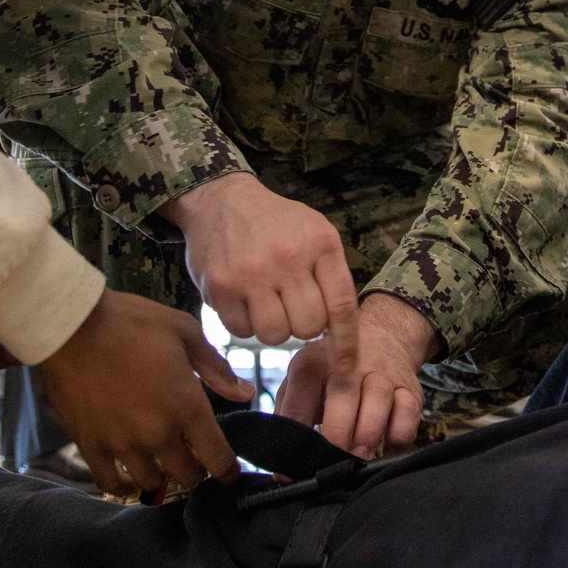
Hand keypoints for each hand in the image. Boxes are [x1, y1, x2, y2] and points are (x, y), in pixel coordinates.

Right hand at [36, 288, 253, 494]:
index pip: (218, 458)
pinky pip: (111, 483)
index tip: (229, 471)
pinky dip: (124, 485)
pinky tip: (129, 475)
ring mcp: (123, 444)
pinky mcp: (91, 446)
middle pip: (187, 476)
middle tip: (194, 457)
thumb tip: (245, 393)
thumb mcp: (185, 333)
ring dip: (162, 476)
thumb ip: (216, 367)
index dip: (228, 470)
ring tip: (162, 462)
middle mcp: (158, 434)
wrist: (74, 326)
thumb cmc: (133, 322)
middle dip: (197, 470)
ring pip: (152, 484)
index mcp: (187, 406)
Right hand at [159, 172, 357, 372]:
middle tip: (293, 306)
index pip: (342, 305)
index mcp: (320, 243)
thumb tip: (342, 331)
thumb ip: (329, 275)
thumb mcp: (315, 232)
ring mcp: (252, 273)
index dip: (346, 342)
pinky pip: (242, 332)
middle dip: (304, 326)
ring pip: (276, 335)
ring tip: (269, 302)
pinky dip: (246, 324)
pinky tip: (245, 300)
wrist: (222, 200)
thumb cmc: (276, 223)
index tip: (347, 367)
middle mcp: (288, 258)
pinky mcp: (220, 286)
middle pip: (309, 327)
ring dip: (274, 327)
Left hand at [277, 293, 437, 457]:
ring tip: (358, 456)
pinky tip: (385, 447)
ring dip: (368, 434)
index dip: (295, 431)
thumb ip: (290, 415)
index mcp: (315, 363)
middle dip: (338, 432)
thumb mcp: (305, 379)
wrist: (383, 335)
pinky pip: (409, 414)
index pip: (301, 392)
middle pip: (344, 393)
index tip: (289, 468)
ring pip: (379, 400)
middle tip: (332, 460)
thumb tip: (281, 467)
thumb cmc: (333, 370)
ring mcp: (382, 374)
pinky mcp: (410, 388)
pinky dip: (398, 436)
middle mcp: (350, 363)